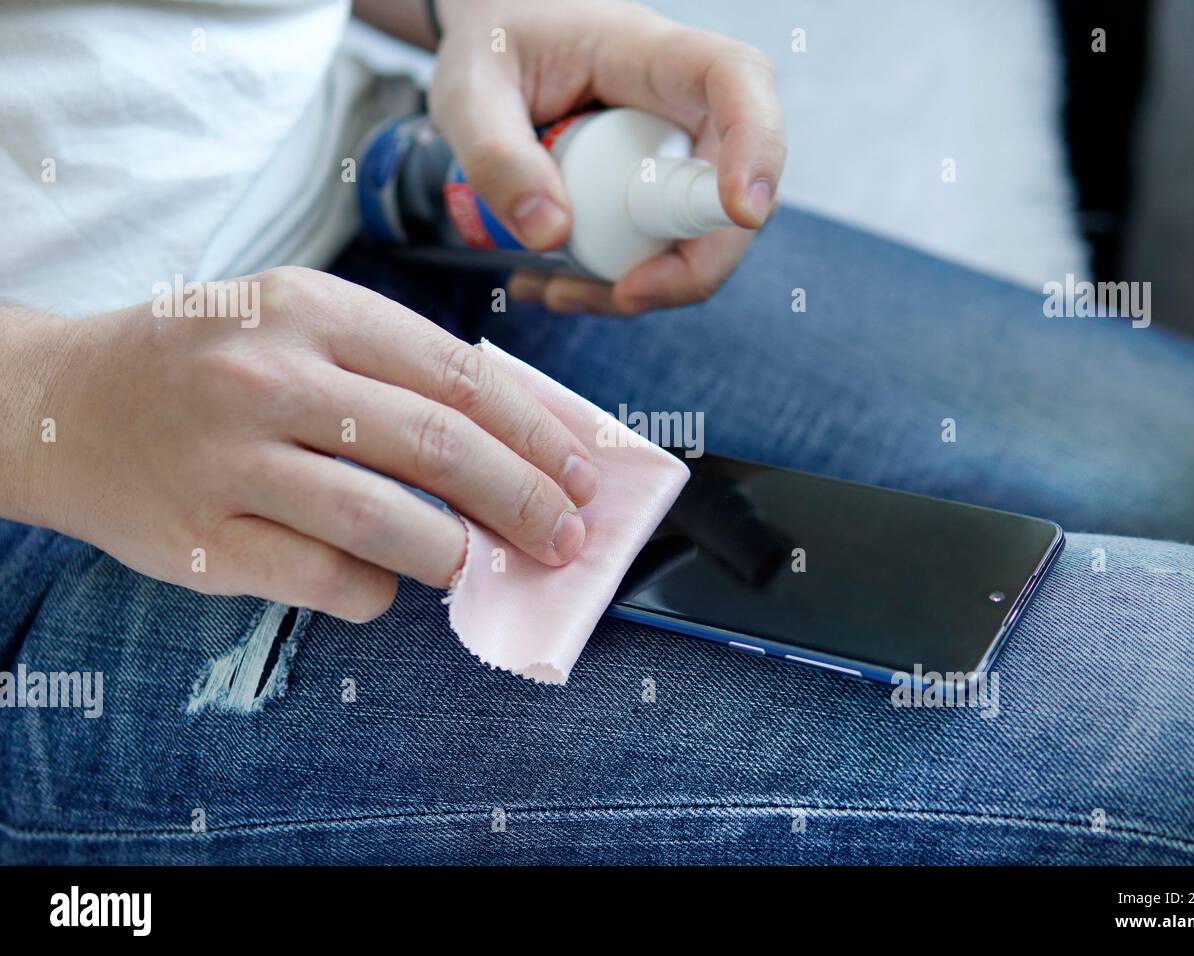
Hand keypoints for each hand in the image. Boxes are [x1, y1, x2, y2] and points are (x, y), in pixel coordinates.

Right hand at [18, 268, 597, 621]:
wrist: (61, 404)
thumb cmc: (204, 364)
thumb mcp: (295, 321)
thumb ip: (395, 368)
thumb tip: (518, 442)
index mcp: (310, 308)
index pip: (460, 373)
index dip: (539, 431)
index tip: (582, 472)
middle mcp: (270, 375)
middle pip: (438, 446)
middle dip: (525, 499)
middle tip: (566, 536)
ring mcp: (230, 458)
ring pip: (386, 519)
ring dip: (459, 553)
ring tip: (485, 562)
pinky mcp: (202, 538)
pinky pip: (326, 578)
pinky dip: (379, 591)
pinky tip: (390, 584)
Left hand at [429, 0, 785, 314]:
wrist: (495, 47)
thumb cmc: (492, 45)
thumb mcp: (468, 89)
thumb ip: (496, 155)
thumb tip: (550, 234)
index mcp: (653, 54)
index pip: (737, 82)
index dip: (758, 146)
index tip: (741, 211)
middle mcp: (684, 106)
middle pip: (732, 188)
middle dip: (692, 263)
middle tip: (620, 295)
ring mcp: (677, 156)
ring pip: (699, 237)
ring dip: (641, 286)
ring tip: (550, 289)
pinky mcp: (656, 195)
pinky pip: (660, 252)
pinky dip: (613, 284)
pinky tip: (549, 283)